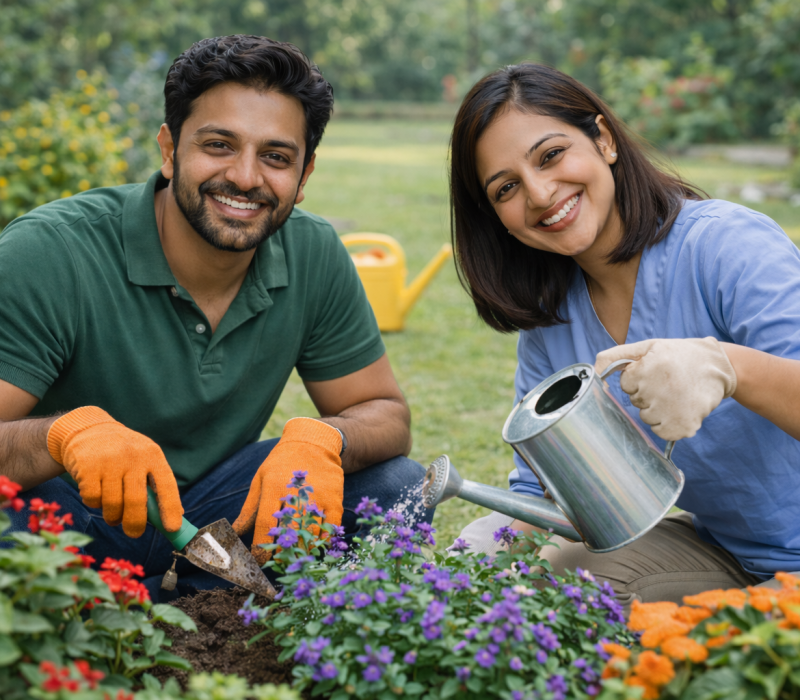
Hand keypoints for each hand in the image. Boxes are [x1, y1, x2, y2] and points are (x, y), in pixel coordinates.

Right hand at [47, 406, 182, 537]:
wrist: (89, 430)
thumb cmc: (123, 454)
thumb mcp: (145, 459)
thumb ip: (158, 485)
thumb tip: (176, 518)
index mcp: (153, 455)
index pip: (166, 485)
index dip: (170, 508)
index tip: (172, 528)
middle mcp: (133, 456)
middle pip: (137, 501)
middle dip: (136, 524)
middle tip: (134, 533)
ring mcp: (109, 461)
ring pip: (113, 504)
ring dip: (113, 516)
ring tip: (113, 512)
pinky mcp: (87, 467)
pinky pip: (92, 499)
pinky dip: (94, 503)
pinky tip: (96, 492)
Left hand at [232, 417, 343, 563]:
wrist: (314, 442)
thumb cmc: (281, 463)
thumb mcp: (260, 480)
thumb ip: (249, 509)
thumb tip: (233, 534)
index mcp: (274, 488)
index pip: (265, 526)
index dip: (261, 548)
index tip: (258, 561)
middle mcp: (296, 493)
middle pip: (289, 534)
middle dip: (282, 554)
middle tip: (277, 566)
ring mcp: (318, 497)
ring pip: (311, 534)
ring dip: (302, 551)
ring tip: (295, 561)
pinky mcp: (335, 499)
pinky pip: (330, 528)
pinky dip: (322, 542)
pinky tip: (314, 548)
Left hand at [595, 337, 736, 440]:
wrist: (719, 366)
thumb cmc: (678, 355)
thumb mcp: (647, 346)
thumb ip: (616, 356)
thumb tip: (593, 371)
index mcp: (648, 368)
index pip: (626, 384)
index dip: (640, 378)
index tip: (656, 372)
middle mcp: (658, 389)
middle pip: (636, 402)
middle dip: (648, 393)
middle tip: (669, 382)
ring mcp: (671, 410)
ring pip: (647, 418)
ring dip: (658, 409)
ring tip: (677, 394)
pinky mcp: (683, 426)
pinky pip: (661, 432)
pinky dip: (668, 424)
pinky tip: (681, 408)